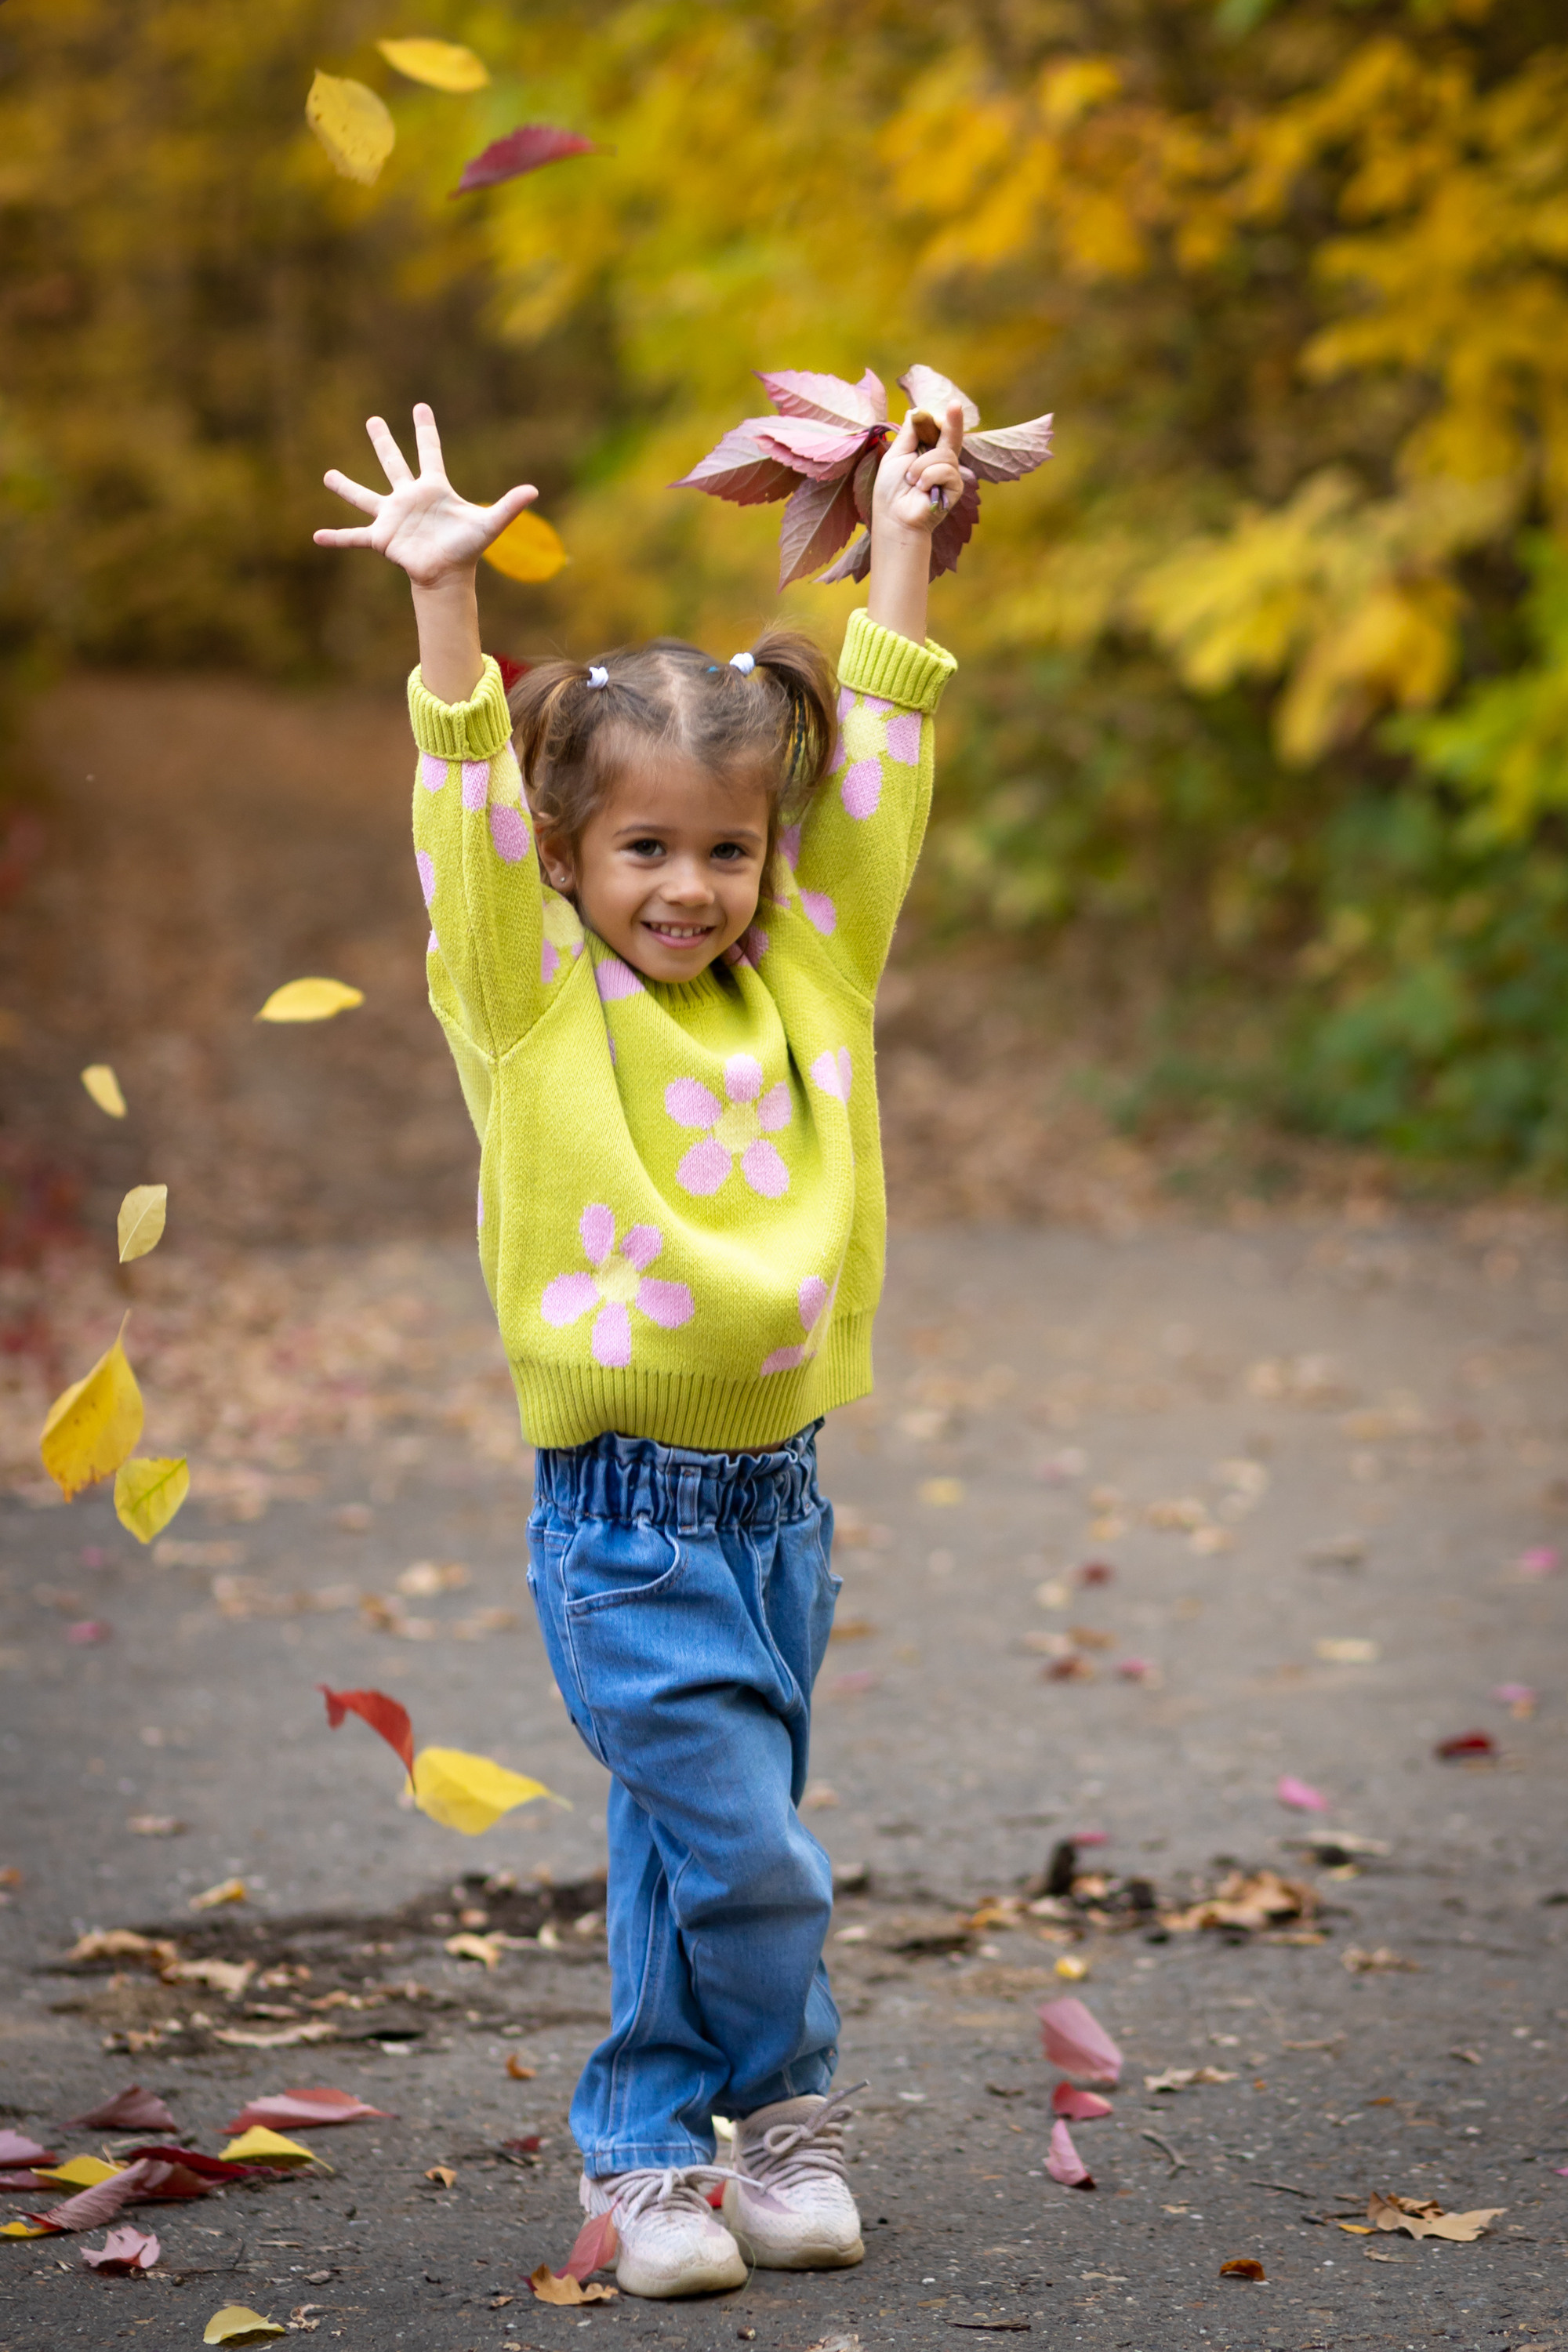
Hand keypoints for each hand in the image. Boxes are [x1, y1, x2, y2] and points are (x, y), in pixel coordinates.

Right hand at [313, 403, 536, 589]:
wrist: (448, 577)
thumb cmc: (467, 550)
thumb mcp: (489, 524)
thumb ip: (509, 506)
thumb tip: (534, 490)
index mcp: (433, 489)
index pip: (429, 452)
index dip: (425, 430)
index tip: (420, 407)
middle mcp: (409, 497)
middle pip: (393, 463)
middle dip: (384, 442)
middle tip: (372, 420)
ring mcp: (393, 516)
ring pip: (366, 495)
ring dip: (346, 486)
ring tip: (327, 475)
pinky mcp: (382, 538)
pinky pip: (354, 536)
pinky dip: (337, 537)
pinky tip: (318, 537)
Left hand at [871, 400, 966, 540]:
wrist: (894, 517)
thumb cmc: (891, 489)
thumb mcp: (896, 454)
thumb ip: (909, 434)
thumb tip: (916, 410)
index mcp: (926, 450)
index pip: (937, 428)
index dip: (935, 419)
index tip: (927, 413)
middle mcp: (940, 460)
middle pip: (950, 434)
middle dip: (953, 420)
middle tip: (955, 405)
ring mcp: (950, 474)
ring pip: (944, 454)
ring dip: (922, 465)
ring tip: (911, 481)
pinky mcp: (955, 488)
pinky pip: (947, 470)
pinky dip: (930, 476)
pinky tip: (921, 488)